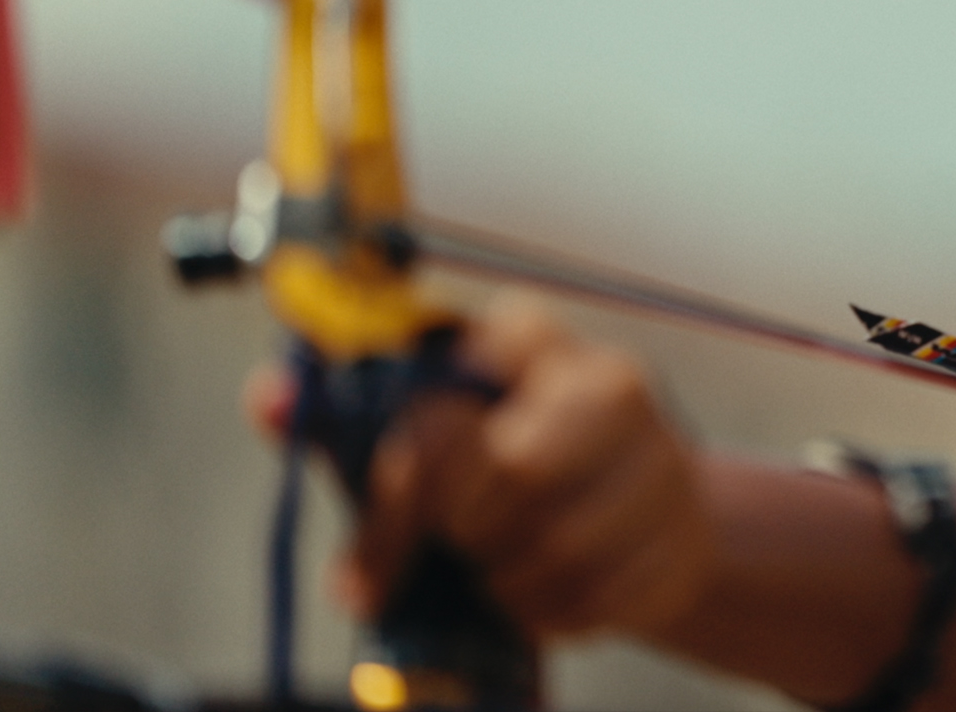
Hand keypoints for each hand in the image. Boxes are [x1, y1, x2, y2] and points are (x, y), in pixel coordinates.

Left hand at [246, 292, 713, 637]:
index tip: (363, 571)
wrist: (638, 506)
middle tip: (462, 544)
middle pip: (510, 476)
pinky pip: (600, 600)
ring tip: (501, 572)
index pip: (444, 416)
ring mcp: (662, 460)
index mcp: (531, 339)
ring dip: (509, 583)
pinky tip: (546, 596)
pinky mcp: (685, 537)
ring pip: (557, 547)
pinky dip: (556, 617)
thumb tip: (270, 397)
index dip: (396, 502)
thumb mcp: (426, 429)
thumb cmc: (509, 457)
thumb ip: (346, 418)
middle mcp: (611, 381)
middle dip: (467, 534)